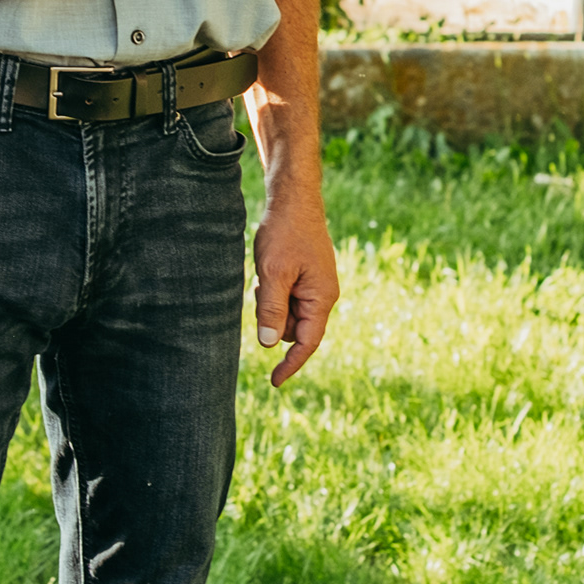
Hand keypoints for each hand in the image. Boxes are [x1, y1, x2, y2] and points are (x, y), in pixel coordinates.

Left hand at [251, 181, 338, 384]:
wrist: (293, 201)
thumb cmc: (285, 234)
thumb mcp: (273, 273)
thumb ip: (271, 309)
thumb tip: (269, 345)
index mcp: (321, 298)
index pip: (307, 343)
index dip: (290, 364)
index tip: (274, 382)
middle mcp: (323, 296)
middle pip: (292, 328)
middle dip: (273, 318)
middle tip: (260, 287)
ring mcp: (314, 287)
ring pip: (285, 314)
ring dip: (270, 303)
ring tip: (264, 274)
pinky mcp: (305, 278)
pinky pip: (285, 298)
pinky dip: (272, 292)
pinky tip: (266, 271)